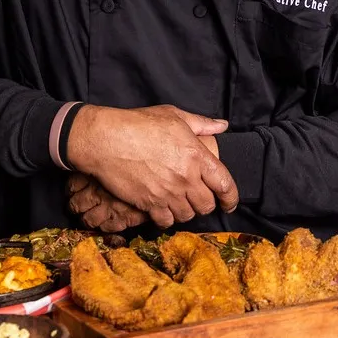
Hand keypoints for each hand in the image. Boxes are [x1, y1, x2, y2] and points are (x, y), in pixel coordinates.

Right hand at [66, 104, 238, 228]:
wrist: (106, 140)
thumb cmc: (138, 124)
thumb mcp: (173, 115)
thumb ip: (201, 123)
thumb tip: (221, 125)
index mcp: (196, 155)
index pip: (225, 184)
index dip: (231, 198)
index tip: (229, 202)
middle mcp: (185, 178)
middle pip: (206, 204)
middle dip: (206, 204)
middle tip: (199, 199)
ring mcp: (167, 193)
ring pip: (187, 215)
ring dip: (186, 211)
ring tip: (180, 203)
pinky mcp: (149, 203)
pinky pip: (166, 221)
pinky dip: (167, 218)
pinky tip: (163, 210)